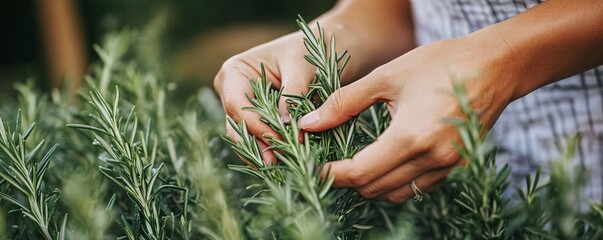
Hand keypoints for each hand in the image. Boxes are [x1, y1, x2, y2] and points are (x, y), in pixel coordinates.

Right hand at [214, 32, 318, 164]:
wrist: (330, 49)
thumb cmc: (313, 49)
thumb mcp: (303, 67)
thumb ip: (292, 95)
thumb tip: (285, 125)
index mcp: (235, 72)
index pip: (237, 105)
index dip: (256, 125)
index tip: (281, 138)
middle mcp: (234, 93)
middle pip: (237, 126)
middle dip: (258, 145)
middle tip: (278, 163)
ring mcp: (245, 110)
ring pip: (247, 140)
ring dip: (265, 154)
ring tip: (283, 167)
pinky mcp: (261, 123)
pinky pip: (262, 142)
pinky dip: (274, 152)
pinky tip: (288, 164)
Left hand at [297, 37, 516, 202]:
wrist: (495, 65)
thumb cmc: (439, 64)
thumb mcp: (386, 77)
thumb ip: (343, 103)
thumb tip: (308, 124)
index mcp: (410, 137)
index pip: (359, 173)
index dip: (331, 174)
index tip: (313, 165)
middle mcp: (431, 160)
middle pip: (374, 188)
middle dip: (346, 179)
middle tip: (329, 161)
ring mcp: (448, 168)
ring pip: (395, 194)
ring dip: (370, 184)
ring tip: (354, 162)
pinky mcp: (458, 168)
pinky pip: (417, 188)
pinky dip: (394, 182)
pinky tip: (384, 162)